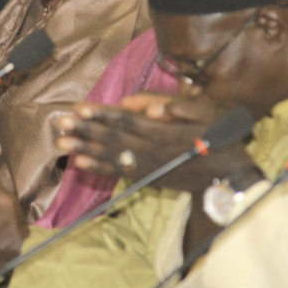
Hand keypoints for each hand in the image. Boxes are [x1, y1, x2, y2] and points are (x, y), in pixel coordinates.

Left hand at [55, 97, 253, 192]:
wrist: (228, 179)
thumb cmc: (220, 141)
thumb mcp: (209, 117)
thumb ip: (182, 110)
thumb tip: (154, 108)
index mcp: (163, 132)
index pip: (126, 121)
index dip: (102, 114)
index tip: (79, 108)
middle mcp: (151, 150)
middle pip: (112, 138)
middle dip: (84, 130)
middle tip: (59, 123)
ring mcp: (148, 166)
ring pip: (110, 155)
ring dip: (84, 149)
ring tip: (60, 143)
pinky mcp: (147, 178)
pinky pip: (118, 172)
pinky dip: (98, 168)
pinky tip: (80, 164)